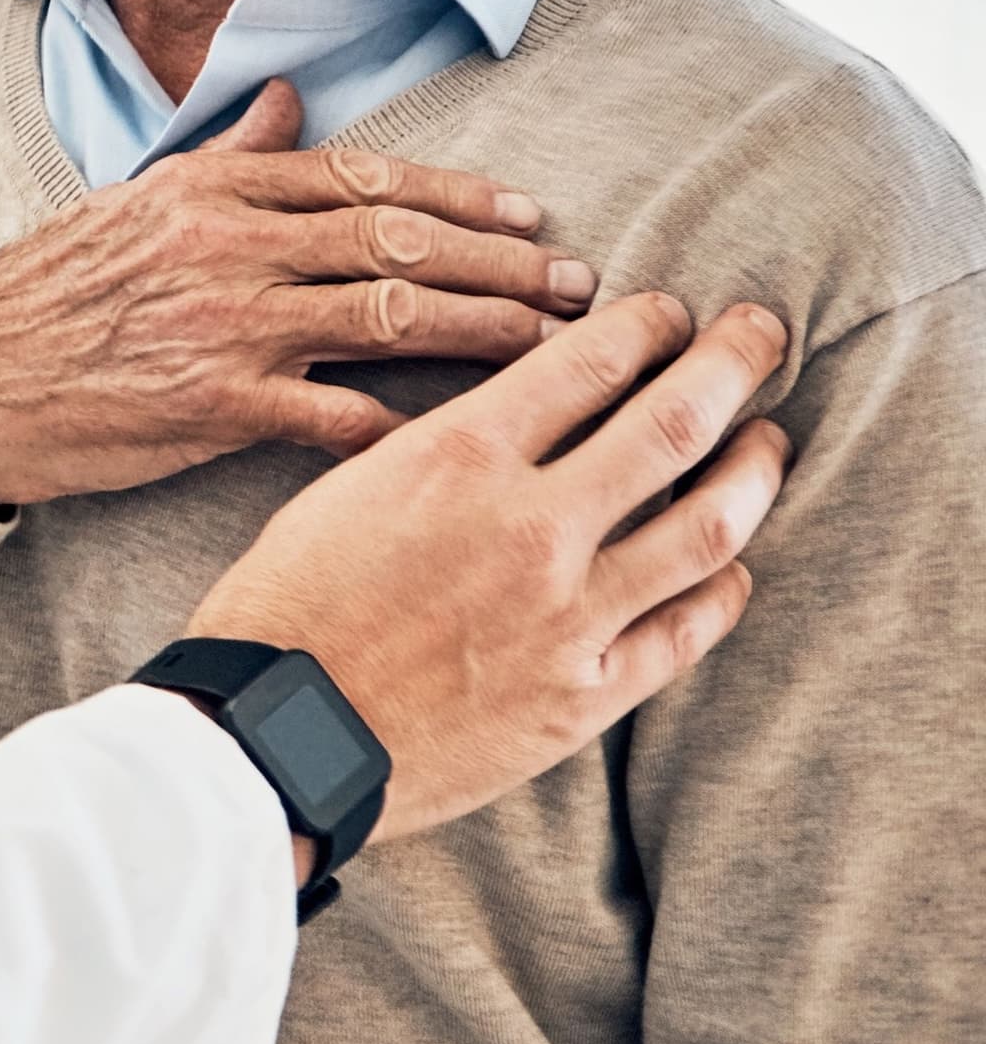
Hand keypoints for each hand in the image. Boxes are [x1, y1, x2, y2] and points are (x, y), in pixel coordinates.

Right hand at [0, 81, 598, 507]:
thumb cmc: (49, 294)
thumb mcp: (133, 201)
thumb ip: (227, 153)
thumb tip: (291, 98)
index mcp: (212, 187)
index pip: (365, 178)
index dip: (461, 195)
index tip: (530, 213)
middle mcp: (229, 242)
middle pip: (399, 240)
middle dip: (502, 260)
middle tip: (579, 283)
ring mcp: (226, 322)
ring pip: (391, 313)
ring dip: (487, 329)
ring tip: (557, 348)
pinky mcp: (216, 403)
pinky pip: (339, 412)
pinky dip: (410, 425)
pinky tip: (470, 436)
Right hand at [186, 292, 790, 843]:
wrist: (276, 730)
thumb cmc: (286, 605)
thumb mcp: (345, 488)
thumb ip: (440, 452)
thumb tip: (508, 425)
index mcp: (458, 456)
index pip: (589, 360)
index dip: (647, 324)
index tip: (670, 313)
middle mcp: (530, 523)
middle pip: (673, 421)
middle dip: (732, 362)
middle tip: (760, 334)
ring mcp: (568, 612)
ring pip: (708, 525)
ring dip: (753, 471)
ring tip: (769, 442)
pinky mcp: (584, 693)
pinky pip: (686, 631)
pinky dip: (723, 588)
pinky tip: (733, 566)